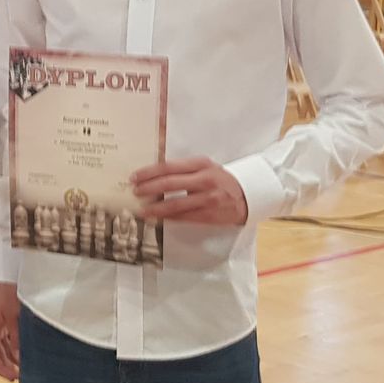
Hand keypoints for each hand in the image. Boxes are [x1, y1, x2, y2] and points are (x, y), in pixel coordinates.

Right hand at [0, 281, 20, 381]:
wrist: (7, 271)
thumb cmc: (8, 291)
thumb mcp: (15, 316)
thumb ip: (17, 338)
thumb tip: (19, 357)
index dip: (1, 370)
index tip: (13, 378)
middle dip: (7, 366)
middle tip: (20, 377)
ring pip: (2, 346)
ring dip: (11, 357)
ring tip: (24, 366)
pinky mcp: (3, 317)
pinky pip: (6, 337)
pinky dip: (13, 346)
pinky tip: (23, 350)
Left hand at [132, 157, 248, 225]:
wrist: (248, 195)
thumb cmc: (219, 180)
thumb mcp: (204, 167)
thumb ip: (182, 169)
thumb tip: (153, 172)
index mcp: (200, 164)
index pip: (169, 166)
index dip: (149, 172)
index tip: (135, 177)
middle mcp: (204, 179)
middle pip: (170, 183)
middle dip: (149, 188)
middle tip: (135, 192)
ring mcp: (208, 198)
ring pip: (176, 204)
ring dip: (156, 208)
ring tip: (142, 209)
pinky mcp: (210, 214)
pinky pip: (185, 217)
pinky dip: (169, 218)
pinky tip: (158, 218)